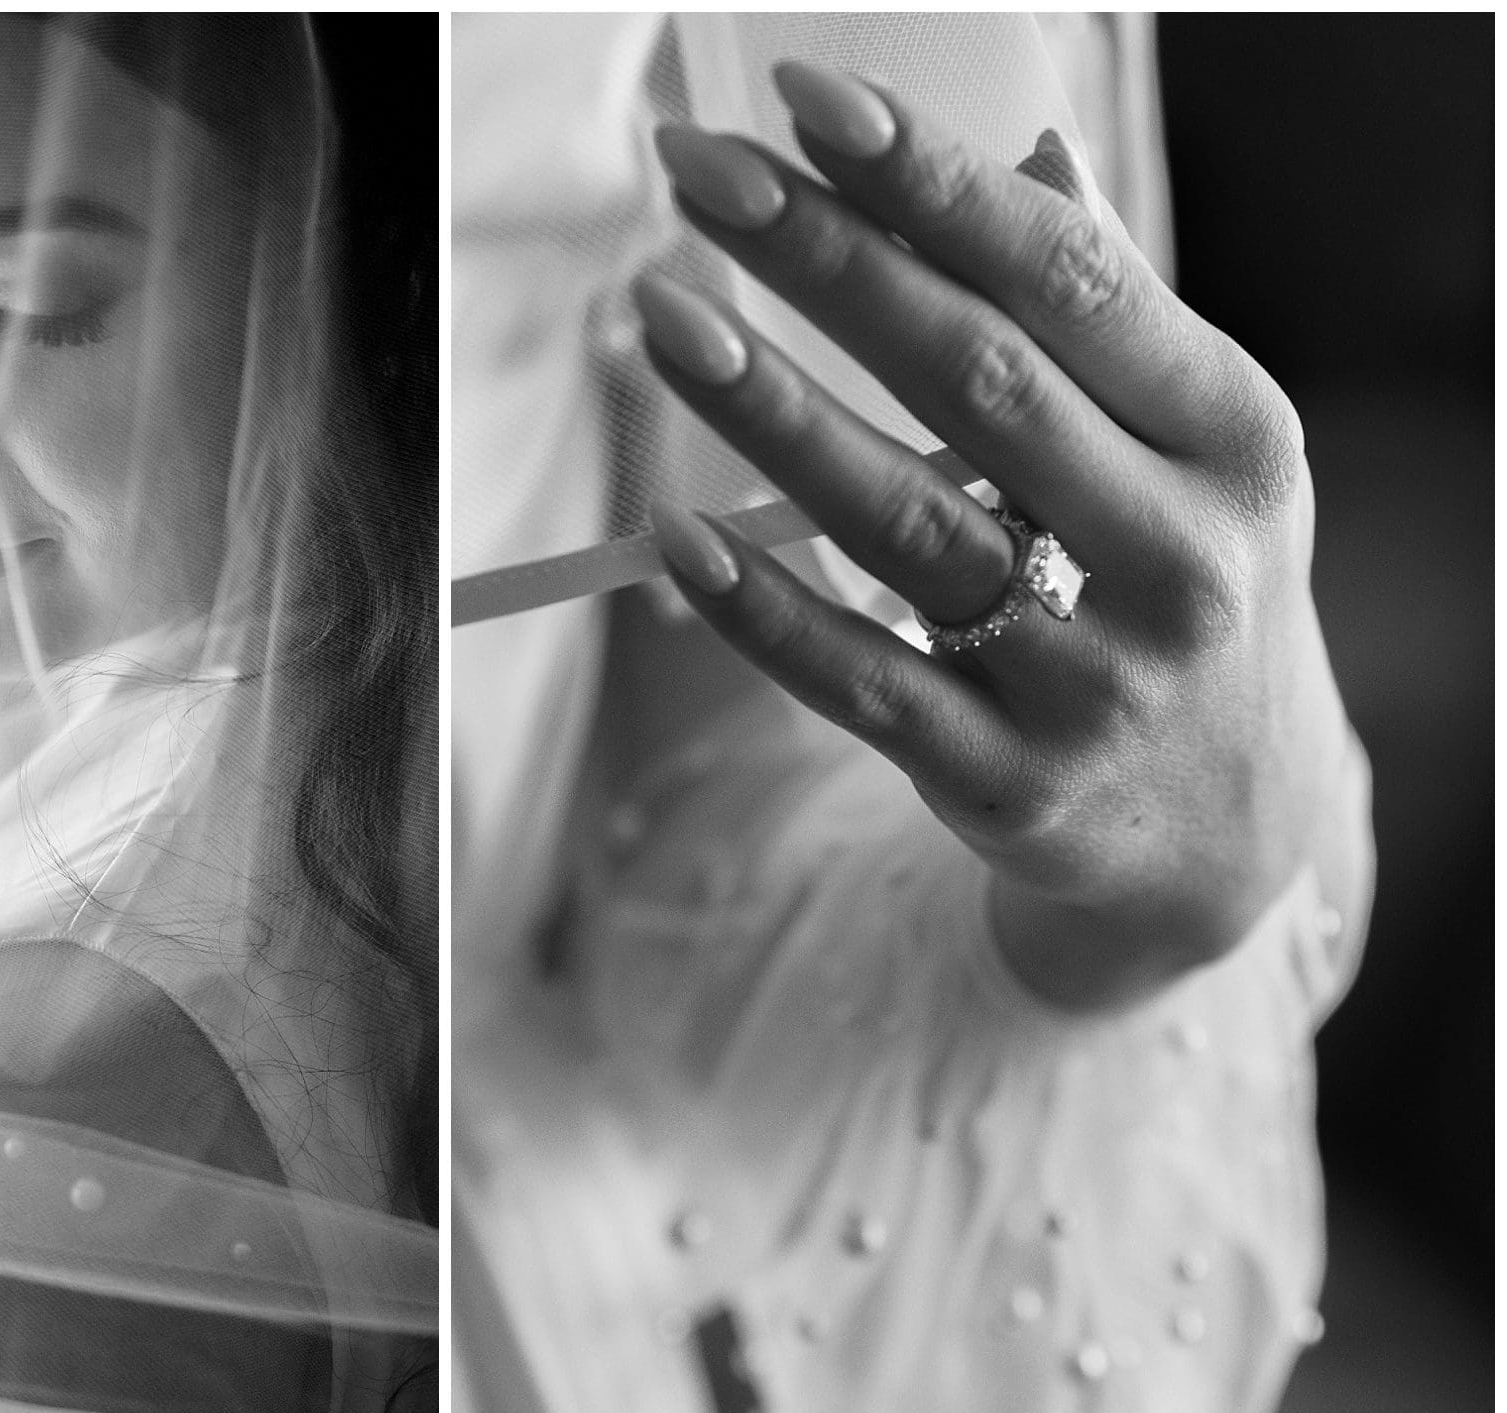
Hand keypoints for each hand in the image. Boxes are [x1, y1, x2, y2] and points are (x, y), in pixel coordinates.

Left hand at [635, 63, 1359, 1006]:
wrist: (1223, 830)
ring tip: (658, 317)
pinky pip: (861, 683)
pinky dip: (765, 609)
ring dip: (770, 413)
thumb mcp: (1195, 453)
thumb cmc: (1181, 587)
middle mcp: (1182, 556)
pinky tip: (677, 531)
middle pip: (978, 384)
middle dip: (829, 264)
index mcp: (1234, 439)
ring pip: (904, 527)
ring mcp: (1093, 681)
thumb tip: (1026, 158)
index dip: (935, 186)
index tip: (812, 102)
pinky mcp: (1005, 783)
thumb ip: (1109, 318)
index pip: (1072, 282)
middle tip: (699, 176)